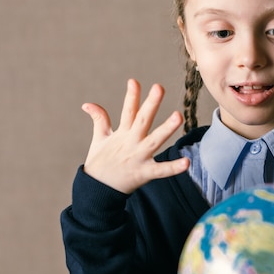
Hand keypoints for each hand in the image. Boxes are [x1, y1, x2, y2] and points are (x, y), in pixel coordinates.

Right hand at [81, 79, 189, 193]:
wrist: (97, 191)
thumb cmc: (101, 163)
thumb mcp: (99, 139)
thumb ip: (99, 119)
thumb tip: (87, 104)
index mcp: (122, 133)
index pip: (127, 110)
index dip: (131, 96)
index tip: (134, 81)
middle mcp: (131, 142)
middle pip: (142, 120)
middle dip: (151, 104)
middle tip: (159, 87)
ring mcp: (138, 157)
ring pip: (154, 140)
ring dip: (166, 129)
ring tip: (179, 116)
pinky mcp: (144, 173)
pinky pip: (161, 170)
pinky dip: (173, 167)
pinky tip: (186, 162)